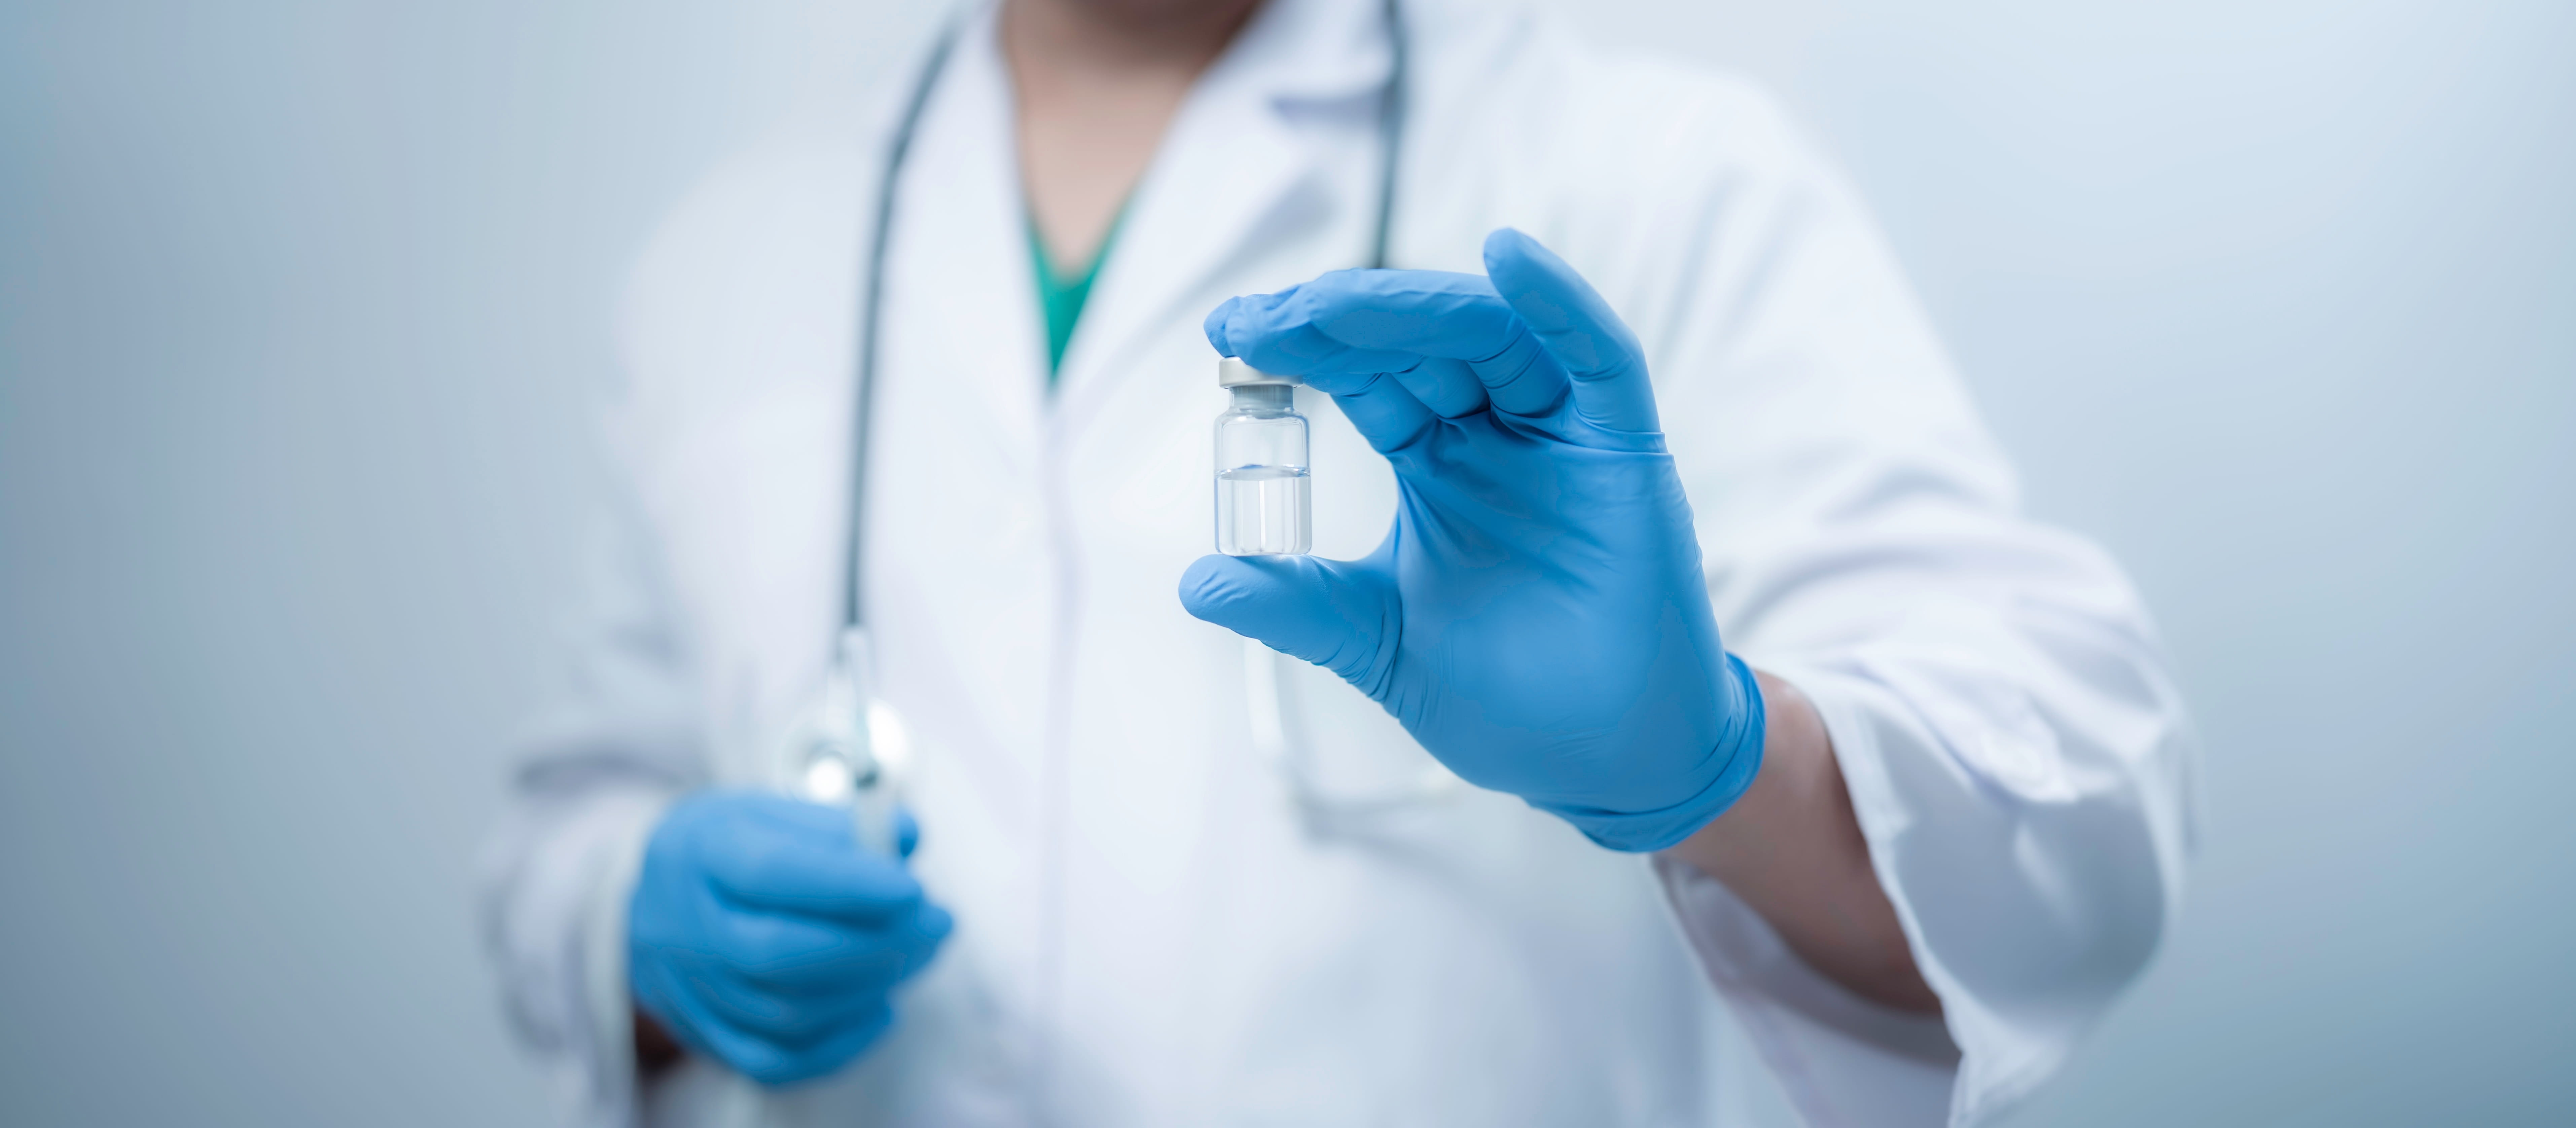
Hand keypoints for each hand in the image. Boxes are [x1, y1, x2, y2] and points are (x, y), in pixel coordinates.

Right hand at [628, 790, 950, 1085]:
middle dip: (874, 943)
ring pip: (785, 1013)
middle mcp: (687, 926)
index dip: (847, 885)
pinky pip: (775, 1060)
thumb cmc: (732, 849)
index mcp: (701, 853)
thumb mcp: (774, 810)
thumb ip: (841, 822)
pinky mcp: (706, 1035)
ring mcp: (692, 989)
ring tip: (918, 954)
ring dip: (868, 987)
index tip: (911, 888)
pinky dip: (839, 1042)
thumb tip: (905, 836)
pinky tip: (880, 1006)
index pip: (771, 875)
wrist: (659, 902)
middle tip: (936, 924)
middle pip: (780, 953)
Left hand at [1184, 228, 1763, 851]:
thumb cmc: (1507, 699)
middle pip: (1415, 342)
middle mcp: (1494, 432)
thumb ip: (1296, 605)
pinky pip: (1599, 356)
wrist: (1601, 759)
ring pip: (1489, 334)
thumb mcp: (1375, 641)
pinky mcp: (1624, 448)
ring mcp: (1560, 434)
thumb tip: (1193, 584)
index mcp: (1434, 460)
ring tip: (1336, 302)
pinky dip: (1558, 302)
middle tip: (1262, 321)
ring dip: (1412, 308)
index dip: (1299, 345)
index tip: (1229, 333)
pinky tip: (1508, 257)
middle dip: (1337, 320)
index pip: (1362, 376)